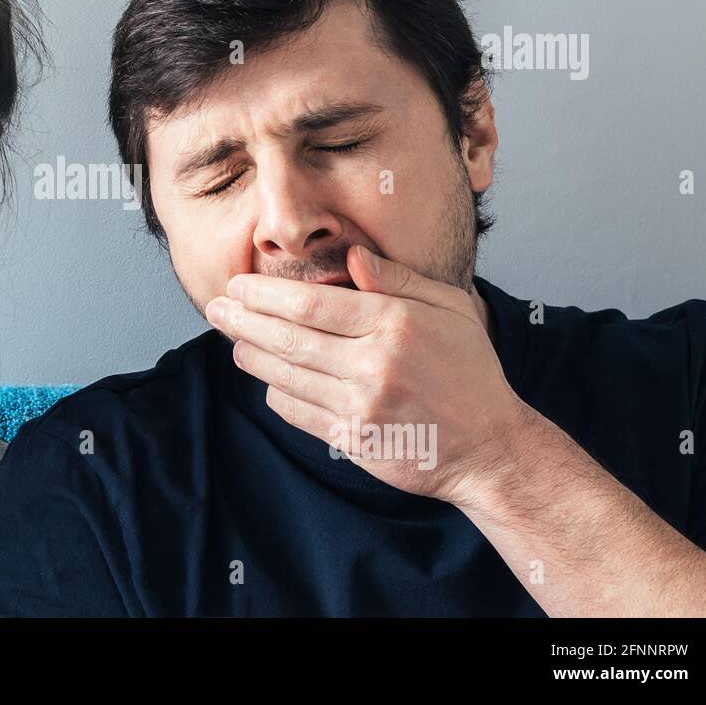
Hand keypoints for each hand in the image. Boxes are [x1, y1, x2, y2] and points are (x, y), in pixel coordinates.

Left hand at [205, 244, 534, 505]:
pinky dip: (275, 393)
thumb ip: (397, 279)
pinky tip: (269, 379)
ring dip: (251, 356)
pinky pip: (297, 412)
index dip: (263, 294)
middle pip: (287, 337)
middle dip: (242, 320)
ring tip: (233, 340)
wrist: (490, 447)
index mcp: (393, 324)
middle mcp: (374, 365)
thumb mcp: (449, 308)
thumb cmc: (470, 370)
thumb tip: (350, 256)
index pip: (309, 304)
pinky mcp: (353, 442)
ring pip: (285, 376)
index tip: (237, 286)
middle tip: (215, 308)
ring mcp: (361, 407)